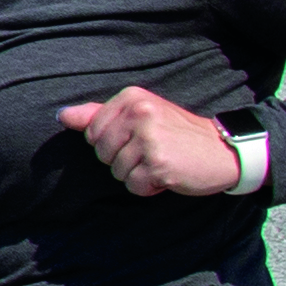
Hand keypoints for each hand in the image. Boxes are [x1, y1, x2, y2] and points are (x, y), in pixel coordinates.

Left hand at [57, 86, 238, 195]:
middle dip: (124, 161)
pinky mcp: (158, 163)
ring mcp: (149, 138)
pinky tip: (167, 176)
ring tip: (161, 163)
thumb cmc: (179, 135)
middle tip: (153, 152)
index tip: (139, 139)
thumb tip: (63, 116)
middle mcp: (140, 113)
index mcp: (132, 97)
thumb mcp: (141, 115)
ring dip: (138, 175)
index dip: (113, 144)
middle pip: (102, 153)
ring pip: (117, 172)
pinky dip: (149, 188)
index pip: (93, 132)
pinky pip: (134, 186)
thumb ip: (99, 115)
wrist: (223, 151)